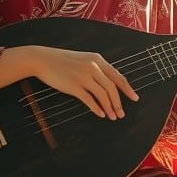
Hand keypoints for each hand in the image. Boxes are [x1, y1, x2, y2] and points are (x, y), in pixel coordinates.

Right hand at [0, 45, 137, 119]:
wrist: (42, 59)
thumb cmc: (62, 61)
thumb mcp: (82, 60)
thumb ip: (96, 69)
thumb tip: (108, 84)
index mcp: (97, 60)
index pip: (117, 76)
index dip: (127, 89)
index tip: (134, 98)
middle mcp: (93, 67)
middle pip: (112, 88)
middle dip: (119, 103)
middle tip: (122, 114)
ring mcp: (83, 76)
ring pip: (103, 95)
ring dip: (110, 107)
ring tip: (113, 117)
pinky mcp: (73, 85)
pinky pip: (89, 99)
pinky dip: (97, 108)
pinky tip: (101, 114)